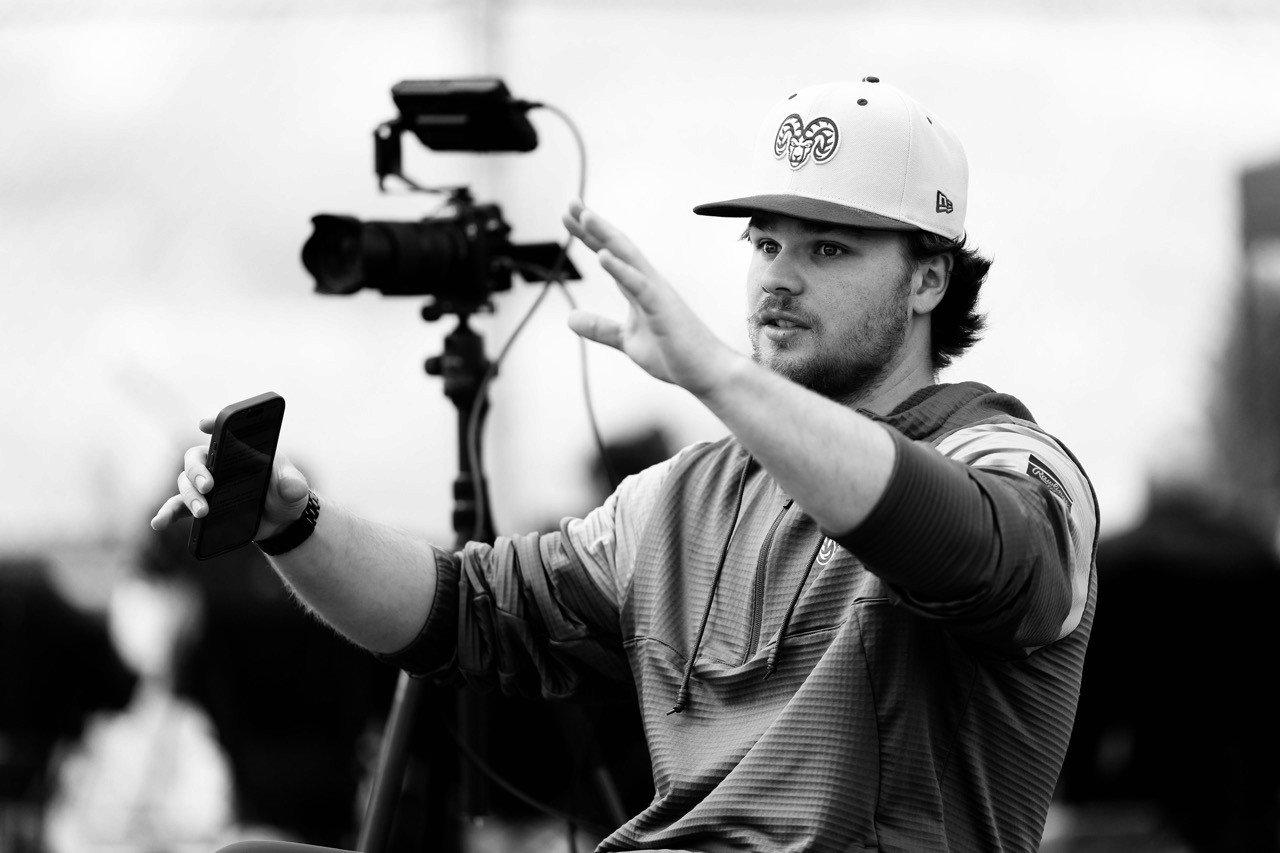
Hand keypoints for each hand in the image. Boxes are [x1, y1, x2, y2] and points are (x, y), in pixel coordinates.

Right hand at [149, 417, 310, 540]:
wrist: (281, 521)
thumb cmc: (286, 494)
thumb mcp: (295, 488)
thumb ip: (294, 485)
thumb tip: (291, 487)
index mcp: (241, 450)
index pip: (224, 431)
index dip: (214, 425)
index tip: (205, 425)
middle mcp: (218, 464)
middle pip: (196, 459)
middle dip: (197, 471)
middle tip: (208, 486)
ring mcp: (207, 485)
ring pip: (185, 483)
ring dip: (189, 496)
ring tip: (202, 512)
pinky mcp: (201, 506)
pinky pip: (177, 507)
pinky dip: (167, 514)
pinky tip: (159, 523)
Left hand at [561, 200, 740, 398]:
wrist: (707, 374)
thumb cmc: (674, 355)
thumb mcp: (627, 340)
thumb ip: (600, 328)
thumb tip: (571, 318)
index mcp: (640, 289)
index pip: (610, 255)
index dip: (589, 235)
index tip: (568, 216)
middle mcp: (649, 283)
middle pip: (617, 247)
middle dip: (593, 225)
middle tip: (571, 203)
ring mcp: (657, 293)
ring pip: (628, 257)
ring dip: (606, 236)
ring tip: (584, 216)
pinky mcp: (662, 309)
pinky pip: (638, 285)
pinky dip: (620, 269)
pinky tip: (602, 255)